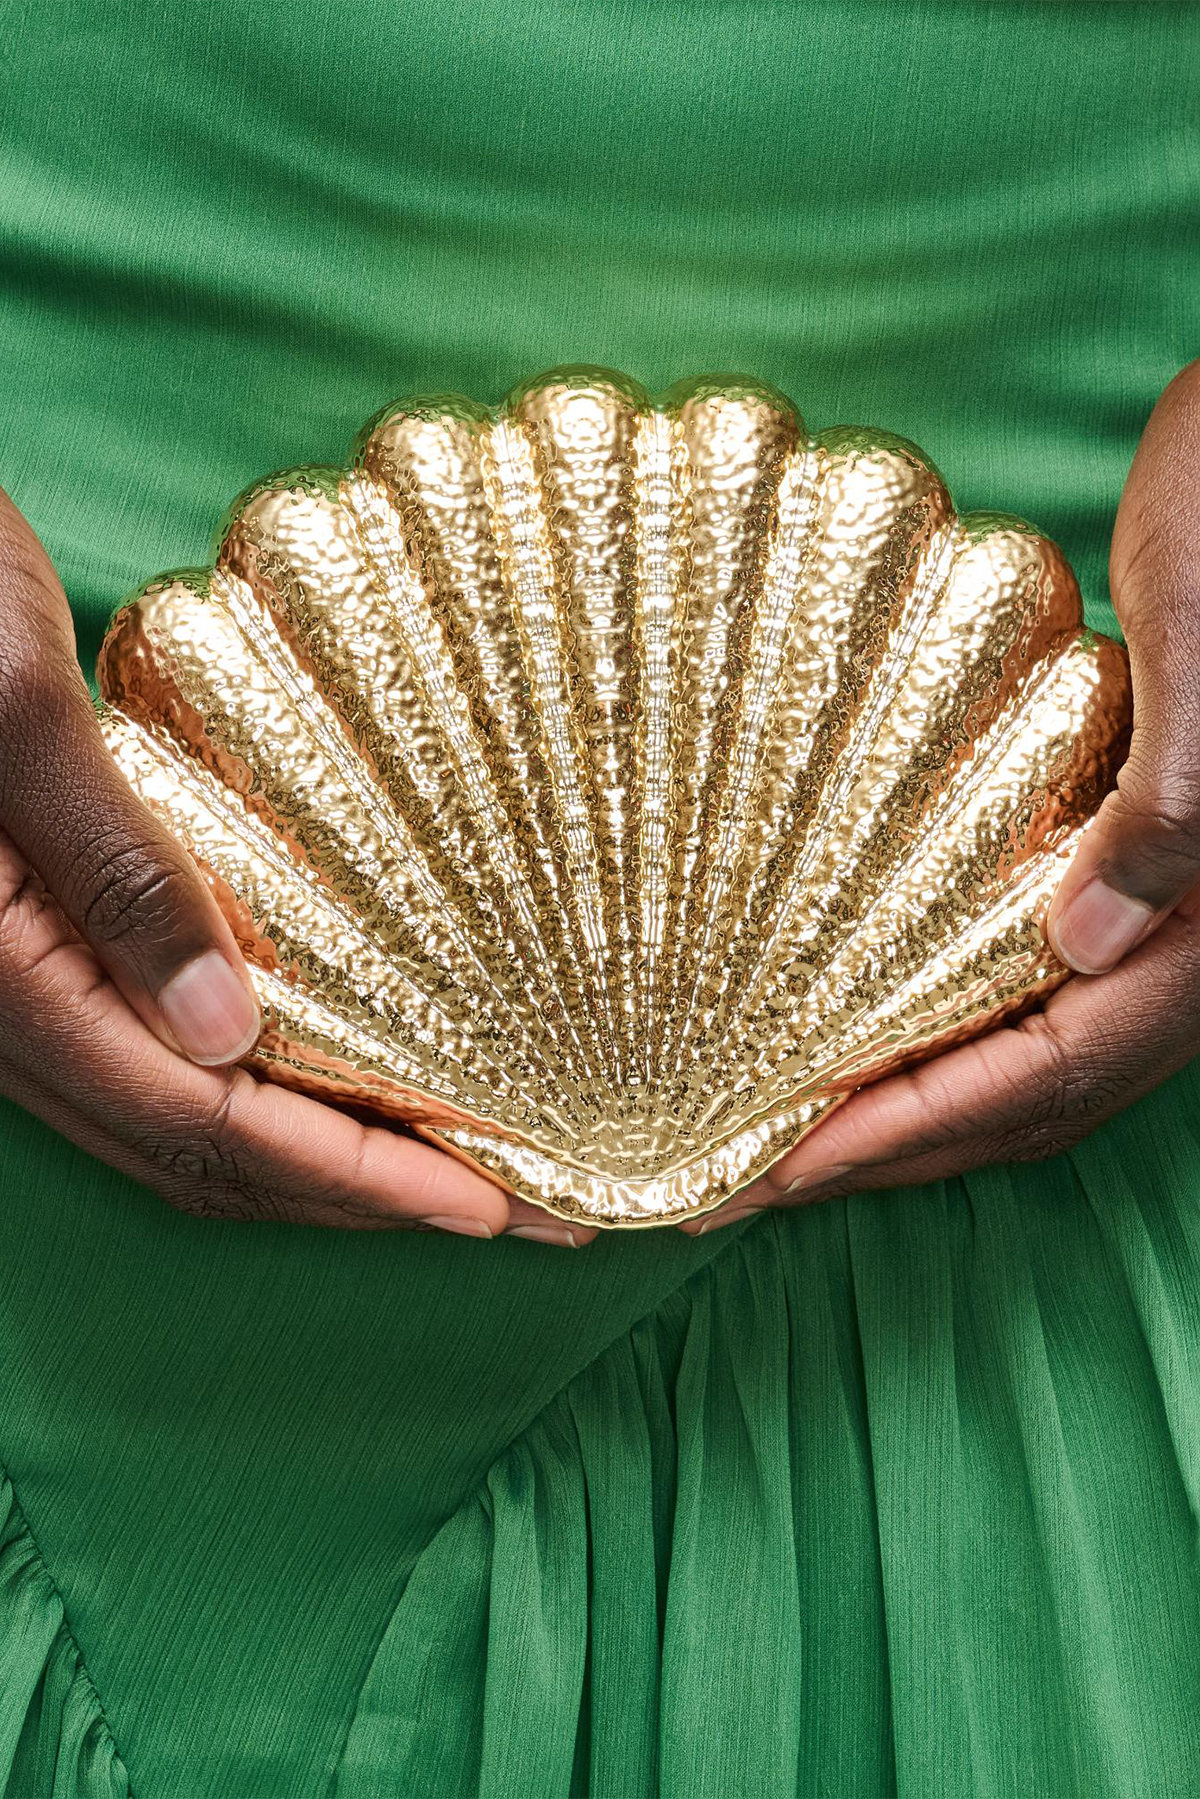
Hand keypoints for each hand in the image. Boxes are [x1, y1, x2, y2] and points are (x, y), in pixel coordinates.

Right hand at [0, 489, 594, 1244]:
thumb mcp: (14, 710)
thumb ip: (115, 870)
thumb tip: (224, 1033)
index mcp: (2, 976)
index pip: (203, 1124)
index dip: (352, 1177)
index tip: (483, 1203)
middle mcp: (11, 1012)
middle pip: (205, 1156)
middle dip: (364, 1195)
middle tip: (518, 1208)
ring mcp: (25, 990)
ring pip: (186, 1126)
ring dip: (323, 1161)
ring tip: (455, 1167)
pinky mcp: (46, 951)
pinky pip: (168, 1065)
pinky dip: (271, 1096)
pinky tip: (348, 1078)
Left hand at [682, 360, 1199, 1233]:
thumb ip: (1171, 807)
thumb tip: (1092, 951)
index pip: (1046, 1077)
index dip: (904, 1137)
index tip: (767, 1172)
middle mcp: (1187, 939)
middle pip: (1026, 1099)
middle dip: (882, 1150)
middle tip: (731, 1176)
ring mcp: (1156, 907)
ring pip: (1022, 1052)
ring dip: (903, 1102)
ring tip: (772, 1124)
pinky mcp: (1115, 860)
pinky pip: (1017, 982)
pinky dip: (932, 1023)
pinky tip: (847, 1014)